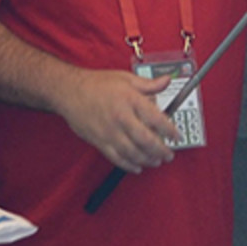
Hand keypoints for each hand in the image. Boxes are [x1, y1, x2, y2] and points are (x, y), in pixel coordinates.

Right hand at [54, 68, 179, 172]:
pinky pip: (117, 158)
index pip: (156, 119)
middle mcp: (121, 117)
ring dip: (148, 160)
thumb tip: (166, 81)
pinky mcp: (100, 142)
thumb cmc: (98, 84)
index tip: (176, 136)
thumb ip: (148, 84)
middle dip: (161, 151)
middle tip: (169, 154)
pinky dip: (129, 165)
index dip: (170, 130)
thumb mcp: (126, 78)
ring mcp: (110, 132)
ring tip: (157, 161)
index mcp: (130, 100)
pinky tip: (138, 166)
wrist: (70, 91)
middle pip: (146, 140)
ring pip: (133, 153)